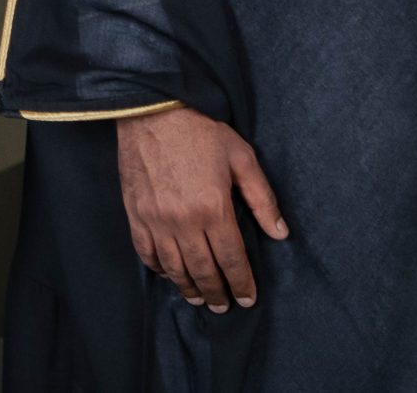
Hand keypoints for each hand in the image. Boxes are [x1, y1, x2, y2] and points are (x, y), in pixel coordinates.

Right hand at [115, 106, 288, 314]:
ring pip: (174, 268)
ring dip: (188, 288)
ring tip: (199, 298)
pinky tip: (168, 273)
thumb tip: (280, 232)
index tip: (247, 298)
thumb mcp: (241, 157)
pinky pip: (146, 252)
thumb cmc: (201, 130)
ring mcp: (156, 220)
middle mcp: (183, 221)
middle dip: (216, 293)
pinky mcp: (135, 213)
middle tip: (223, 306)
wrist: (152, 109)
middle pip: (203, 271)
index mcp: (214, 208)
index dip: (242, 283)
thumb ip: (262, 198)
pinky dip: (158, 268)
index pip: (232, 259)